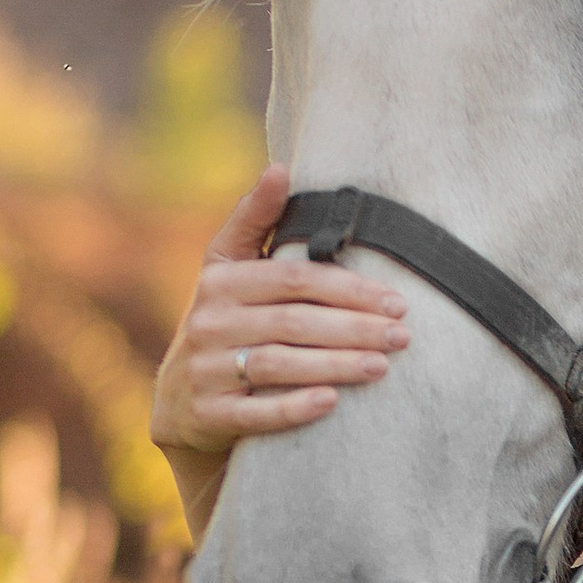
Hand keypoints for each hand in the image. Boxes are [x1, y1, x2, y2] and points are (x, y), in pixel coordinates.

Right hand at [151, 167, 409, 532]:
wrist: (180, 403)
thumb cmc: (226, 324)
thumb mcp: (229, 269)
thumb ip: (255, 221)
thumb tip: (280, 168)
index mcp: (220, 279)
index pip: (294, 279)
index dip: (348, 288)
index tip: (396, 299)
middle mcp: (208, 321)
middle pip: (292, 322)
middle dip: (354, 328)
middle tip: (402, 335)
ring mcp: (204, 370)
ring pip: (278, 364)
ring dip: (335, 365)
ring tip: (382, 366)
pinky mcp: (207, 414)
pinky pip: (255, 413)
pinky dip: (294, 407)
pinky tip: (333, 403)